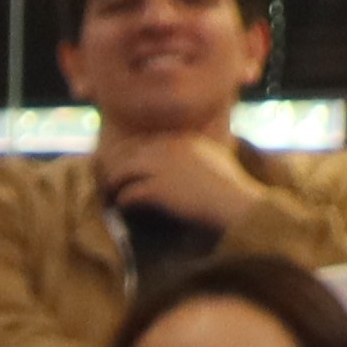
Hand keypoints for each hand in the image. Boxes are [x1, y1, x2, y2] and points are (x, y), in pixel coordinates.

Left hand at [102, 130, 271, 236]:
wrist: (236, 204)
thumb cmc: (230, 186)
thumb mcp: (215, 158)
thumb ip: (196, 152)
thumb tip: (182, 157)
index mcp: (183, 140)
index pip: (143, 142)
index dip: (128, 154)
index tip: (122, 165)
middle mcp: (170, 148)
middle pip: (128, 154)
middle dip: (116, 167)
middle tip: (110, 181)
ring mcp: (162, 167)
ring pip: (123, 171)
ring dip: (114, 184)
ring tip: (112, 194)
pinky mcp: (157, 188)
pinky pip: (129, 193)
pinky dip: (123, 201)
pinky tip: (122, 207)